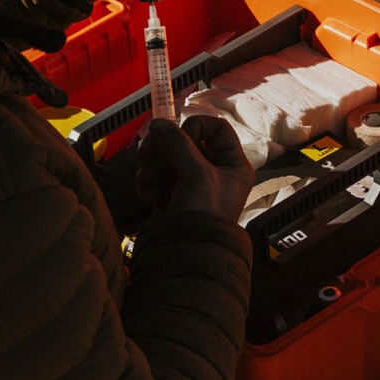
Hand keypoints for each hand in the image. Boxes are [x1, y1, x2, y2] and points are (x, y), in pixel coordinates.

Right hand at [135, 114, 253, 224]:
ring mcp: (191, 182)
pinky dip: (148, 182)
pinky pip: (156, 174)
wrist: (187, 255)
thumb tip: (160, 124)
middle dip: (164, 149)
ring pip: (167, 156)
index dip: (196, 127)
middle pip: (185, 141)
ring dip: (152, 166)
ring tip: (147, 182)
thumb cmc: (205, 220)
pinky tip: (148, 196)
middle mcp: (213, 171)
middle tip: (149, 156)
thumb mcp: (197, 175)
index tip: (181, 136)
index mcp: (233, 165)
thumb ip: (178, 144)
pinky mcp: (172, 194)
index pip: (216, 128)